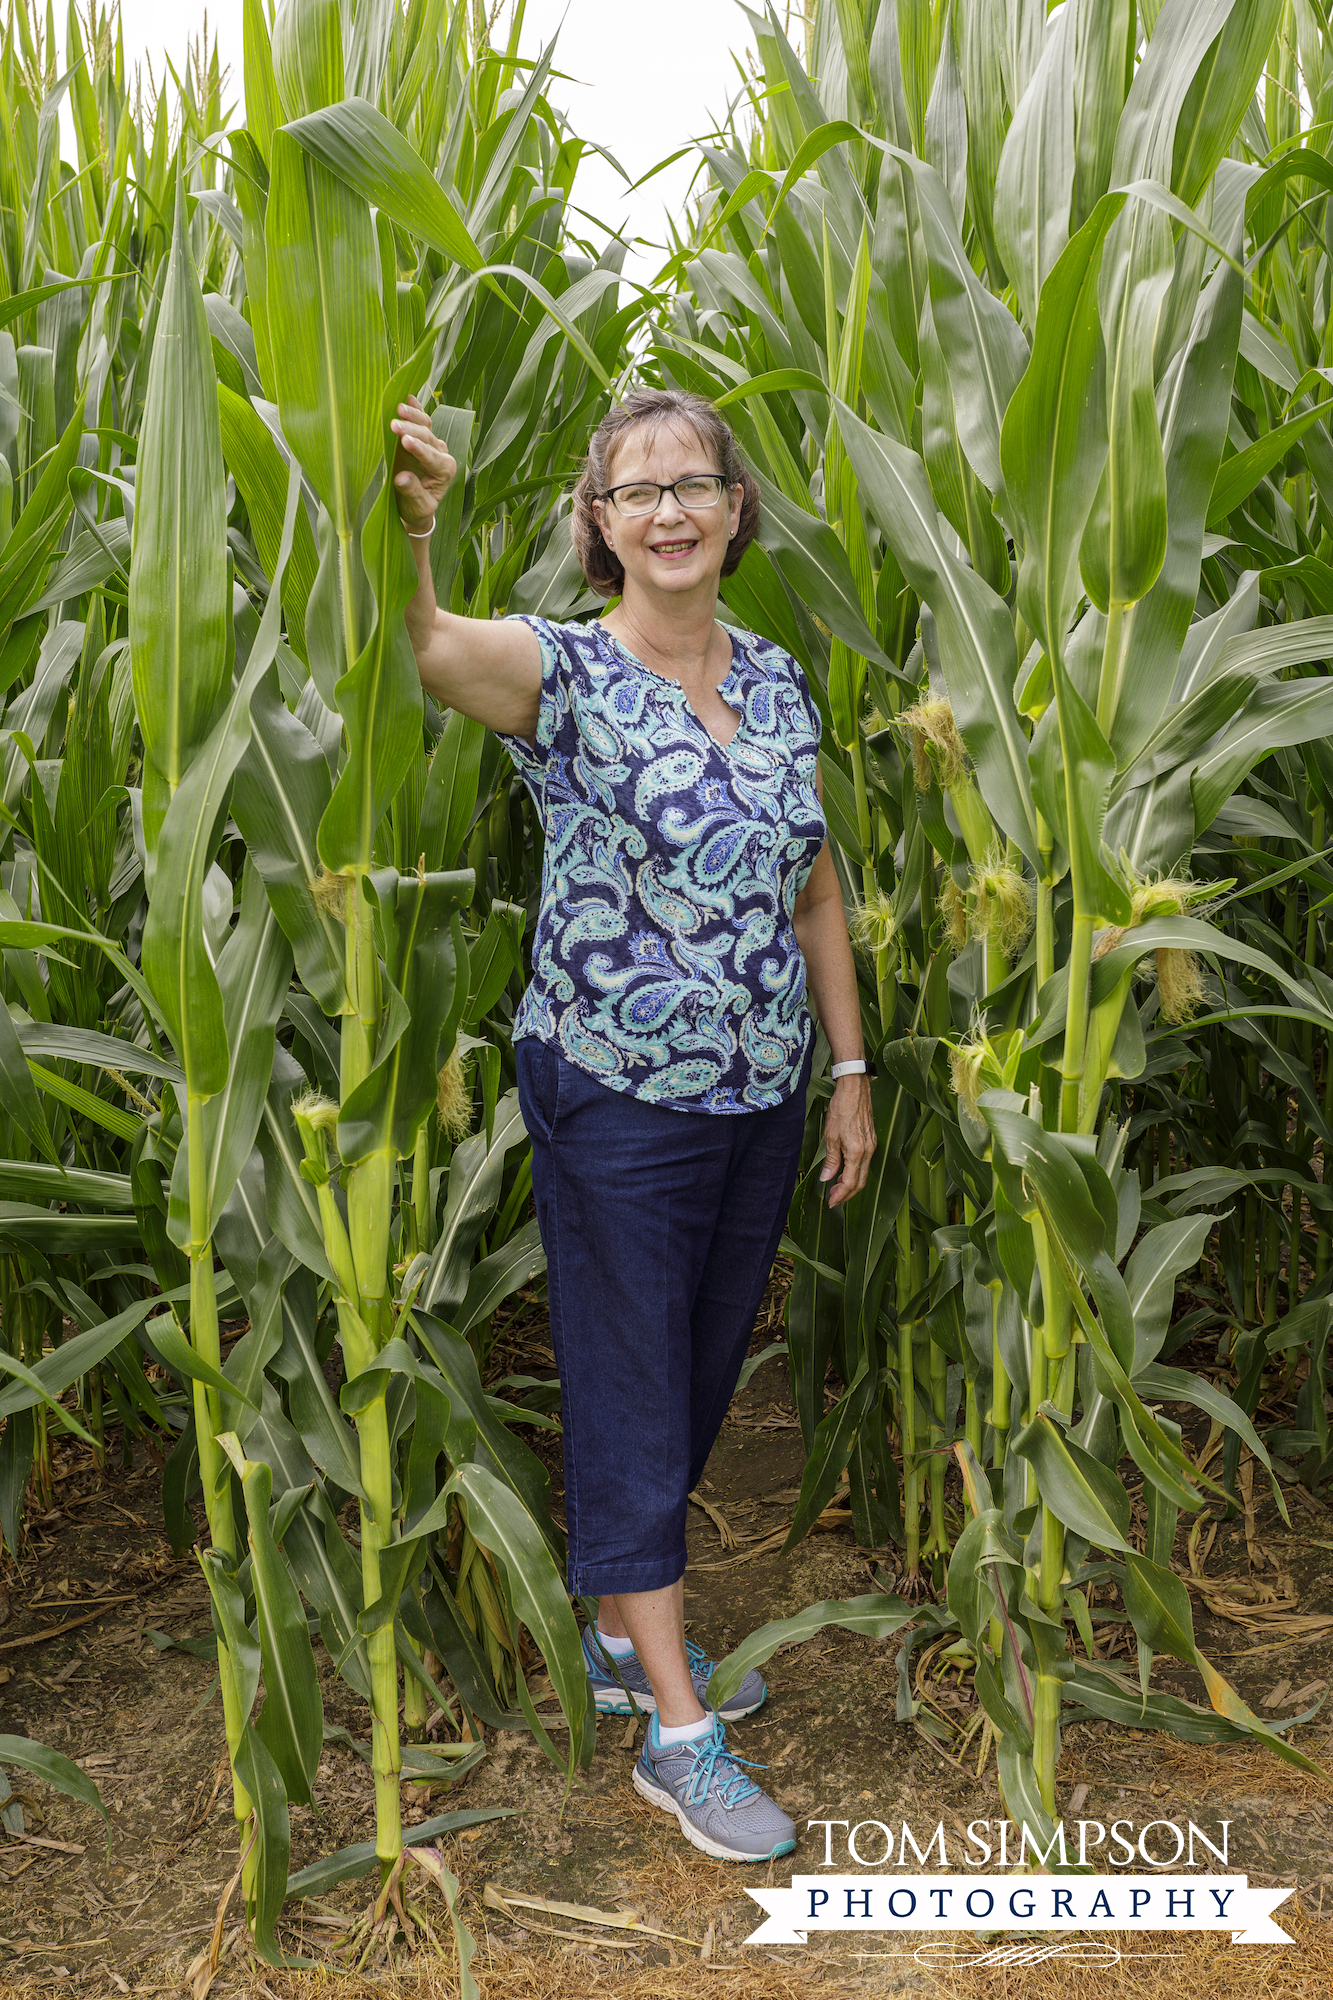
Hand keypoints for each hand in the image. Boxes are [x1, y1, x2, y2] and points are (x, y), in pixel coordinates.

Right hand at [389, 395, 455, 534]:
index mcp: (445, 471)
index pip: (431, 457)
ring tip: (398, 409)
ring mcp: (432, 444)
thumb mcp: (417, 507)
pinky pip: (421, 420)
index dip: (418, 449)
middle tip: (394, 425)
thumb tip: (402, 478)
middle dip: (411, 430)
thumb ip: (412, 492)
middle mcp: (442, 454)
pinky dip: (416, 409)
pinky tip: (409, 397)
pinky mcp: (422, 437)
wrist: (415, 506)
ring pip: (425, 425)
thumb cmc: (416, 509)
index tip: (404, 441)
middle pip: (427, 437)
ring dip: (412, 416)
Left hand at [820, 1073, 875, 1206]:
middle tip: (834, 1199)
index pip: (851, 1182)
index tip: (831, 1202)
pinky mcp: (872, 1140)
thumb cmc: (841, 1109)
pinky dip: (856, 1171)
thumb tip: (826, 1178)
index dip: (841, 1195)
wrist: (855, 1089)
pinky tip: (846, 1171)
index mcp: (858, 1152)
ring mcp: (873, 1146)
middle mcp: (869, 1151)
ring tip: (837, 1187)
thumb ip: (831, 1160)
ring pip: (864, 1172)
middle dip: (848, 1194)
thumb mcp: (831, 1136)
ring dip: (852, 1183)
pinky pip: (866, 1163)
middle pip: (861, 1182)